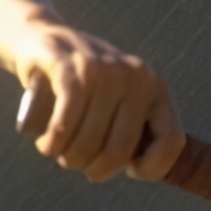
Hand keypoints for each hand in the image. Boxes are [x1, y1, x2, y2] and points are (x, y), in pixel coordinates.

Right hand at [12, 24, 183, 182]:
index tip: (128, 170)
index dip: (152, 168)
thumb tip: (139, 168)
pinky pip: (65, 122)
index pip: (172, 141)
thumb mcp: (115, 101)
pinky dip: (54, 143)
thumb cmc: (80, 83)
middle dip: (94, 168)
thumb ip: (132, 129)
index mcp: (154, 88)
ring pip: (89, 141)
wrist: (37, 40)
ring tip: (54, 150)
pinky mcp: (69, 68)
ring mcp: (103, 70)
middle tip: (75, 161)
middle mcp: (135, 77)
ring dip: (67, 157)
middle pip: (119, 150)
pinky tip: (48, 145)